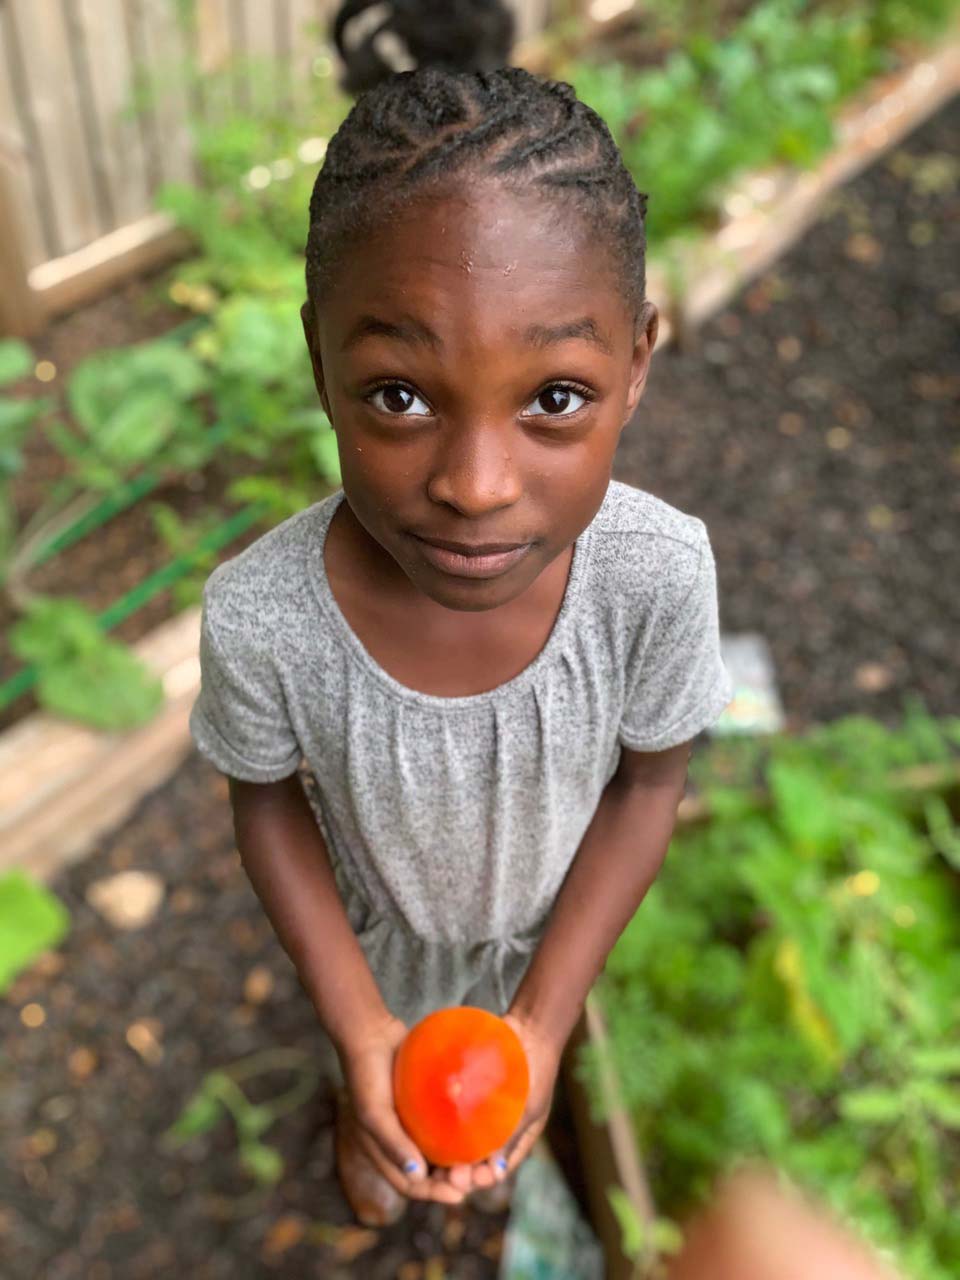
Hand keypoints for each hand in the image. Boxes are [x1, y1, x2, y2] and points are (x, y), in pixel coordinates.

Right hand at [339, 1013, 468, 1204]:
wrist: (371, 1032)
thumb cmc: (366, 1074)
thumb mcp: (374, 1112)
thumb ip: (393, 1143)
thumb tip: (417, 1175)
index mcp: (383, 1150)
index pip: (410, 1184)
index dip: (433, 1193)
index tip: (459, 1195)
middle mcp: (399, 1140)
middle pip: (428, 1171)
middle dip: (450, 1179)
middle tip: (476, 1177)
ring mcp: (411, 1120)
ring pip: (438, 1148)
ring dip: (457, 1157)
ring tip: (480, 1158)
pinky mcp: (423, 1101)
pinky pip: (443, 1121)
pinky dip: (457, 1130)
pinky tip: (477, 1128)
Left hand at [443, 1011, 561, 1195]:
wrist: (529, 1030)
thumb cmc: (537, 1071)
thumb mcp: (531, 1107)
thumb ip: (513, 1137)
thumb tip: (497, 1173)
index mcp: (512, 1142)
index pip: (494, 1171)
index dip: (478, 1180)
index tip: (464, 1182)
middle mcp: (493, 1132)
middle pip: (472, 1161)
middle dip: (457, 1174)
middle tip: (444, 1176)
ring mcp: (477, 1114)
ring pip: (458, 1142)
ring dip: (445, 1154)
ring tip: (429, 1159)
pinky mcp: (465, 1096)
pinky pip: (451, 1113)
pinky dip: (440, 1124)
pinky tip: (424, 1127)